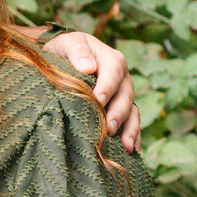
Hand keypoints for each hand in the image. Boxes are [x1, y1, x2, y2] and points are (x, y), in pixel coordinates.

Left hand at [46, 29, 140, 153]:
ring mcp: (122, 95)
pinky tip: (132, 152)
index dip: (108, 86)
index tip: (98, 100)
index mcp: (110, 59)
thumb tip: (89, 68)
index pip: (113, 71)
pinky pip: (131, 123)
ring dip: (130, 129)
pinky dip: (133, 136)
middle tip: (109, 129)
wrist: (62, 58)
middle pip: (125, 95)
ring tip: (126, 146)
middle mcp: (121, 78)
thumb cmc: (64, 50)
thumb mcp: (68, 43)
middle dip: (118, 113)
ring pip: (132, 111)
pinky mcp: (120, 109)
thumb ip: (77, 51)